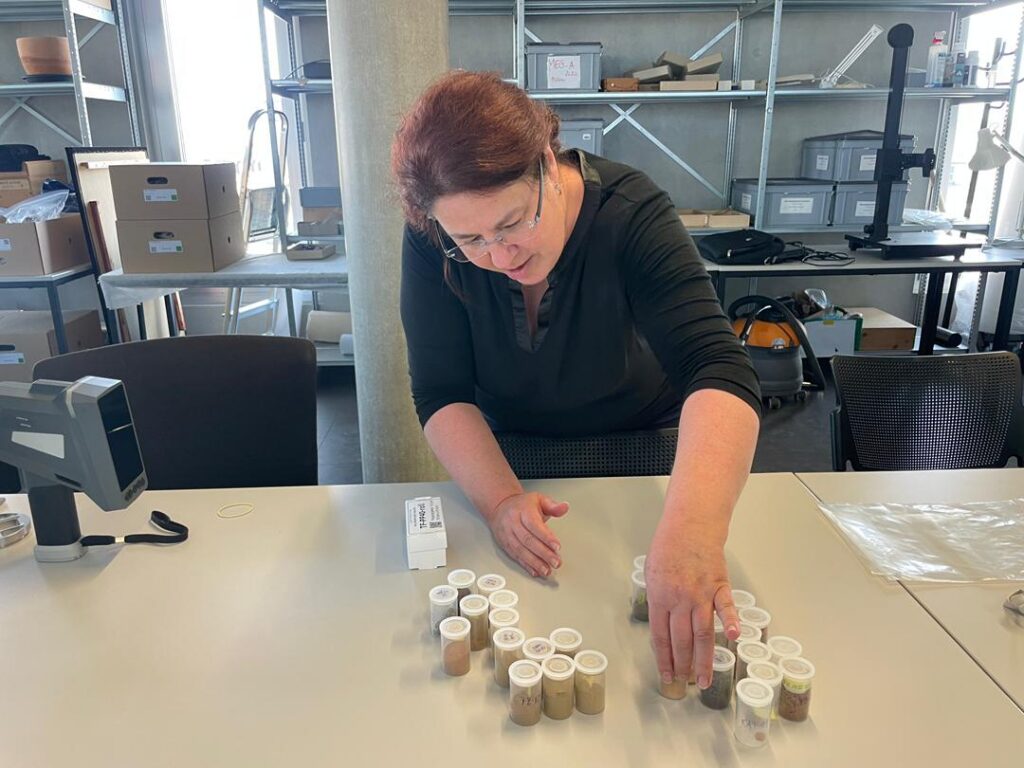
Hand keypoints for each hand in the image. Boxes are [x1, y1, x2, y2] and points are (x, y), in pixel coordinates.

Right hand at [487, 492, 568, 577]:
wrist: (500, 506)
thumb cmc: (522, 504)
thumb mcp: (539, 499)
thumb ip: (553, 506)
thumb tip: (564, 507)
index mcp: (523, 510)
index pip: (534, 525)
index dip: (546, 537)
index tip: (557, 547)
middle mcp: (513, 522)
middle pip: (528, 540)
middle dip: (543, 553)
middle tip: (555, 562)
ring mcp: (507, 534)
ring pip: (521, 550)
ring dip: (535, 562)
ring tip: (547, 570)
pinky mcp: (505, 544)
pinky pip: (515, 556)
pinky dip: (526, 565)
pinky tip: (535, 571)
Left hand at [645, 518, 739, 689]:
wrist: (690, 525)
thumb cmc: (669, 546)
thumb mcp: (651, 573)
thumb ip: (658, 600)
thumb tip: (662, 623)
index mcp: (660, 597)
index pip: (661, 637)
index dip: (664, 659)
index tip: (667, 675)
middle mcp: (680, 599)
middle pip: (682, 640)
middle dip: (683, 665)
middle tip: (685, 683)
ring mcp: (701, 594)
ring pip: (703, 633)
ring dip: (703, 659)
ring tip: (704, 679)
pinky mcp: (720, 586)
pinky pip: (726, 607)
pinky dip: (730, 622)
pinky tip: (733, 637)